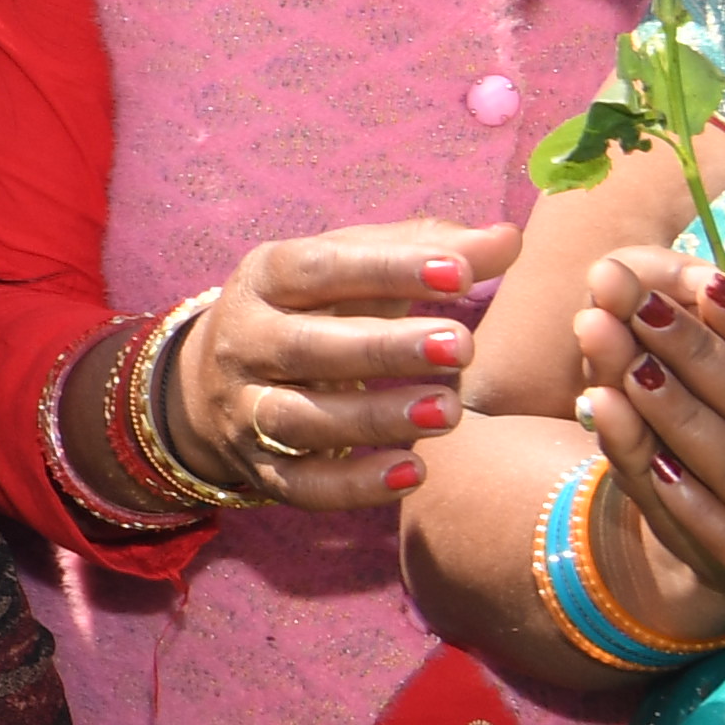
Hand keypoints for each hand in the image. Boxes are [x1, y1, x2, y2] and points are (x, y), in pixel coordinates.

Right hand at [173, 222, 513, 511]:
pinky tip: (414, 473)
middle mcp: (246, 342)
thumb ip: (429, 250)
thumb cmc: (314, 308)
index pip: (320, 268)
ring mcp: (244, 408)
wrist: (215, 380)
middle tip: (461, 346)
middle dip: (384, 349)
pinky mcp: (258, 468)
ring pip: (300, 419)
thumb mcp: (354, 268)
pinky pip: (301, 486)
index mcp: (266, 278)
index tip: (460, 273)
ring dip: (375, 418)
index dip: (388, 269)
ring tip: (451, 412)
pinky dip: (354, 485)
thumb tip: (510, 239)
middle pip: (305, 347)